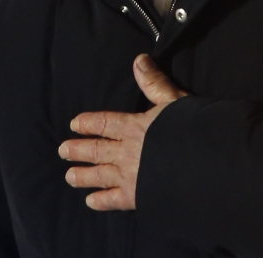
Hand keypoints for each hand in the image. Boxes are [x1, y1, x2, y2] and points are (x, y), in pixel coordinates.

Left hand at [58, 54, 187, 210]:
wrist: (201, 164)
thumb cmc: (190, 129)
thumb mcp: (173, 101)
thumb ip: (154, 83)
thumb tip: (138, 60)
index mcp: (134, 127)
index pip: (105, 123)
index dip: (88, 123)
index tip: (74, 124)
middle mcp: (127, 152)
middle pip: (97, 150)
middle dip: (78, 150)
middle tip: (62, 151)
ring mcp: (130, 176)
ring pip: (100, 175)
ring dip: (83, 176)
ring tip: (69, 176)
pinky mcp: (137, 197)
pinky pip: (114, 200)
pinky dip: (102, 201)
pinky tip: (91, 202)